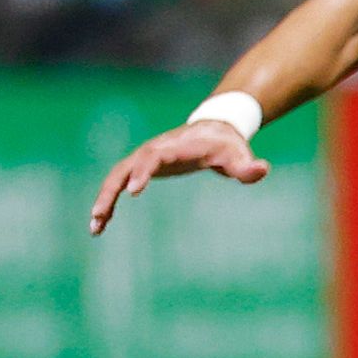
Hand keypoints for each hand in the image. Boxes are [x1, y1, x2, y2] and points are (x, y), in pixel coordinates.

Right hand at [85, 122, 264, 233]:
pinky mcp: (141, 168)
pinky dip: (109, 202)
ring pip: (116, 178)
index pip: (153, 158)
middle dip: (112, 190)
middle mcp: (153, 150)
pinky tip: (101, 225)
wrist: (214, 130)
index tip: (133, 192)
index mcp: (174, 148)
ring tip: (95, 227)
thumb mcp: (239, 156)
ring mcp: (144, 158)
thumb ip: (247, 167)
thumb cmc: (227, 146)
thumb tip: (262, 170)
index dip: (143, 172)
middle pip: (126, 168)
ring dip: (104, 199)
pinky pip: (118, 184)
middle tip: (101, 215)